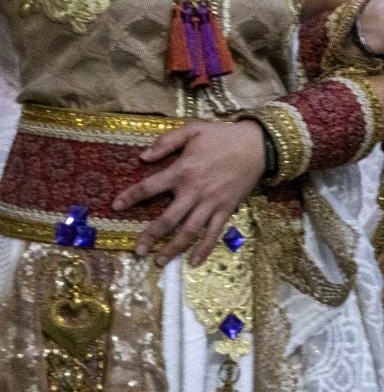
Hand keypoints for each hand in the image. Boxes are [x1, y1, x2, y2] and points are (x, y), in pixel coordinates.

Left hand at [117, 121, 266, 265]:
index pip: (149, 187)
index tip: (116, 206)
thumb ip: (167, 142)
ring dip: (173, 248)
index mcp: (182, 171)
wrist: (259, 145)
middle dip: (151, 236)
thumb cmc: (223, 136)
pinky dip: (204, 249)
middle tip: (138, 250)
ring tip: (159, 261)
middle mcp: (194, 192)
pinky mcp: (226, 210)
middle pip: (168, 219)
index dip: (131, 197)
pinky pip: (213, 233)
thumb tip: (143, 157)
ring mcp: (211, 203)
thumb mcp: (193, 130)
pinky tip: (193, 262)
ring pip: (189, 231)